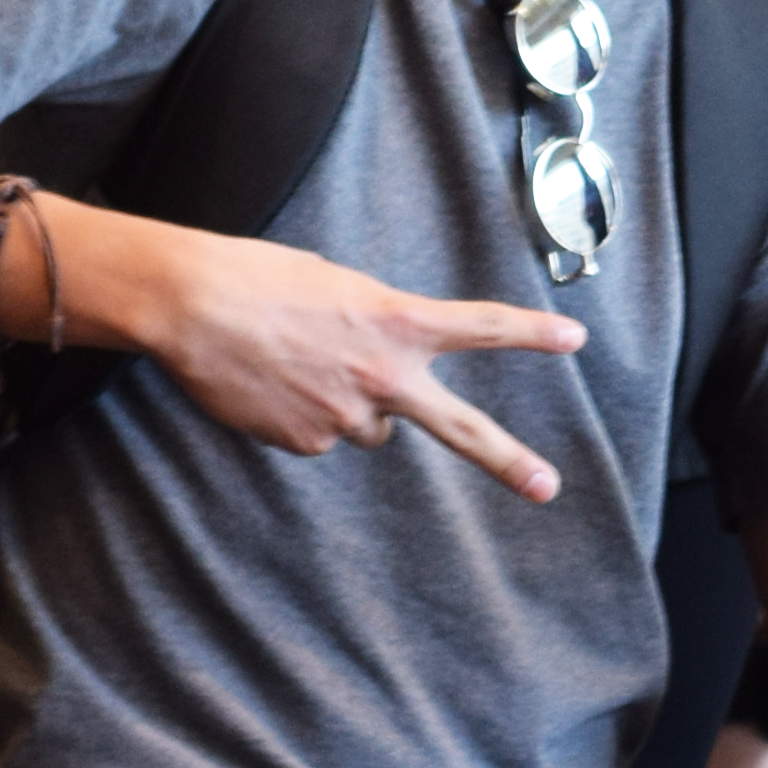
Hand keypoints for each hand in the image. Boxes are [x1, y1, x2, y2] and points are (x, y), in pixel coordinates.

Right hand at [117, 217, 581, 502]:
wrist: (193, 306)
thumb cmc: (263, 279)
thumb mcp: (342, 285)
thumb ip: (381, 325)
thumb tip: (388, 360)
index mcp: (398, 322)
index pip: (481, 326)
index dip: (532, 334)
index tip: (574, 340)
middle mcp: (383, 375)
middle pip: (461, 428)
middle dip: (508, 460)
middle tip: (548, 488)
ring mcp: (346, 415)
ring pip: (369, 426)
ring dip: (351, 405)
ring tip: (302, 366)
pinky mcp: (306, 442)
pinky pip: (320, 435)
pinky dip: (303, 415)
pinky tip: (273, 385)